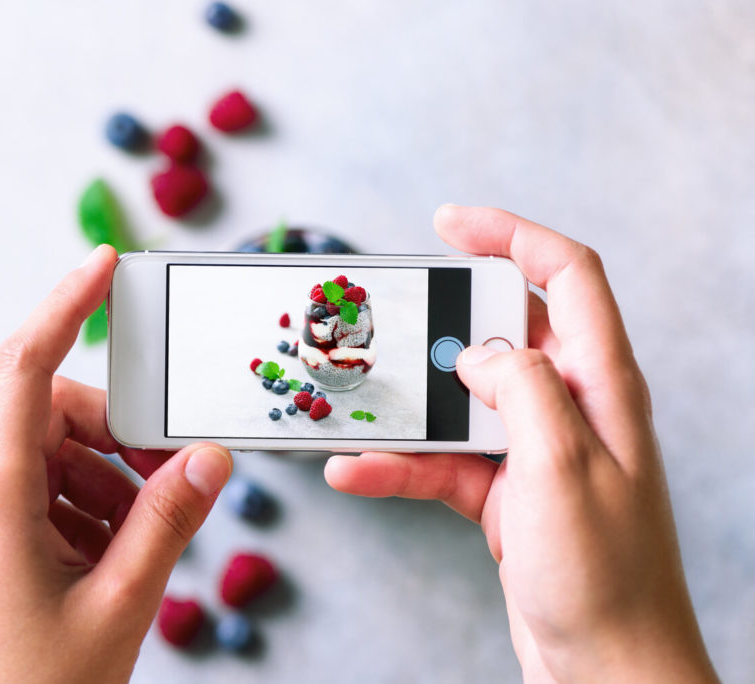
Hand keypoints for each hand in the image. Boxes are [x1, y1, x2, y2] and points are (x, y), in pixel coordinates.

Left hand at [0, 245, 232, 683]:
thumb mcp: (119, 604)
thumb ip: (169, 522)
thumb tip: (210, 457)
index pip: (23, 369)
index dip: (64, 306)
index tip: (102, 264)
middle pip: (53, 417)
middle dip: (119, 437)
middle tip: (173, 478)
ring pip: (52, 458)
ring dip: (108, 482)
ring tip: (142, 541)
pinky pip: (40, 496)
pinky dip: (86, 510)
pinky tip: (113, 559)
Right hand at [325, 206, 717, 681]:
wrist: (603, 666)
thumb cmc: (606, 575)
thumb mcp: (562, 465)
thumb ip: (521, 388)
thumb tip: (477, 352)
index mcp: (601, 383)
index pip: (567, 275)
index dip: (511, 235)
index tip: (449, 223)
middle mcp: (568, 406)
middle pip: (500, 330)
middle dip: (440, 321)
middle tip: (388, 320)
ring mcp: (532, 449)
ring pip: (459, 400)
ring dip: (407, 404)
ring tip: (355, 401)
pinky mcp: (502, 491)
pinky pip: (440, 461)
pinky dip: (398, 464)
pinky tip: (356, 470)